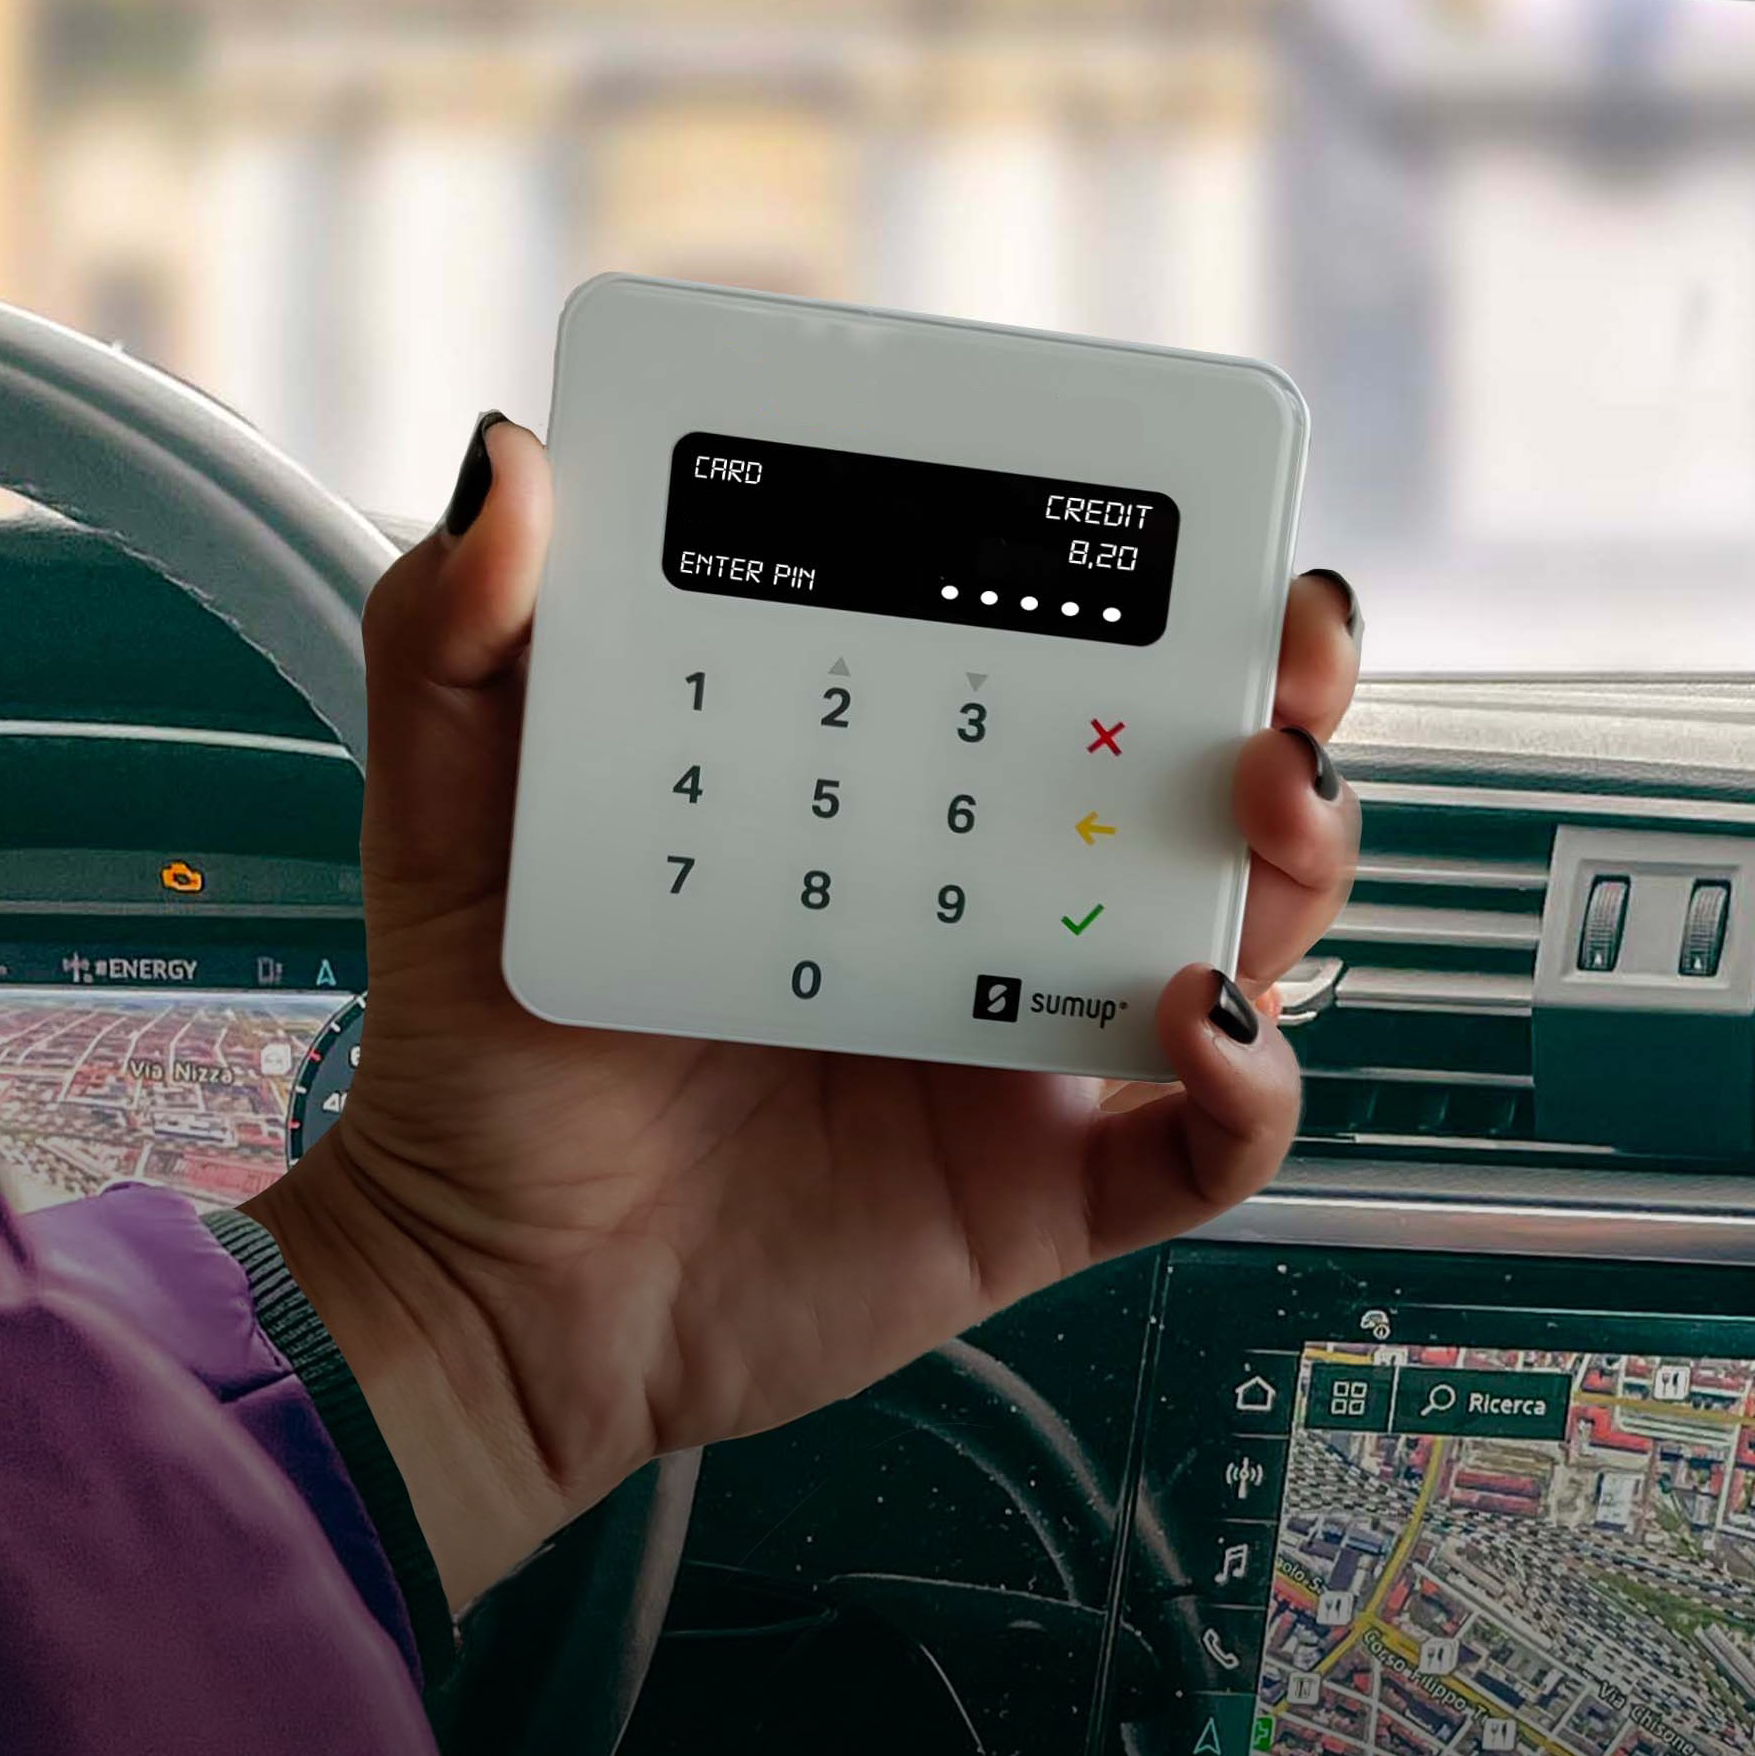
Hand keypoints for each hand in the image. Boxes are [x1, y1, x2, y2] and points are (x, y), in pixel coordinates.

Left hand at [245, 415, 1361, 1609]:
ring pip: (1245, 934)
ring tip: (1262, 807)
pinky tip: (1201, 1022)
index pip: (1058, 656)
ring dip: (1299, 861)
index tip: (1176, 519)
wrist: (488, 1290)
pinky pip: (1208, 1146)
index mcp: (883, 792)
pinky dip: (1255, 1086)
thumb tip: (505, 465)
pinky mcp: (1045, 1191)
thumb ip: (458, 638)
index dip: (1155, 582)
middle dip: (1281, 696)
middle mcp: (981, 907)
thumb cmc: (487, 1054)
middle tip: (1278, 660)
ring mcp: (1028, 1050)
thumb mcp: (454, 820)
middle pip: (1198, 778)